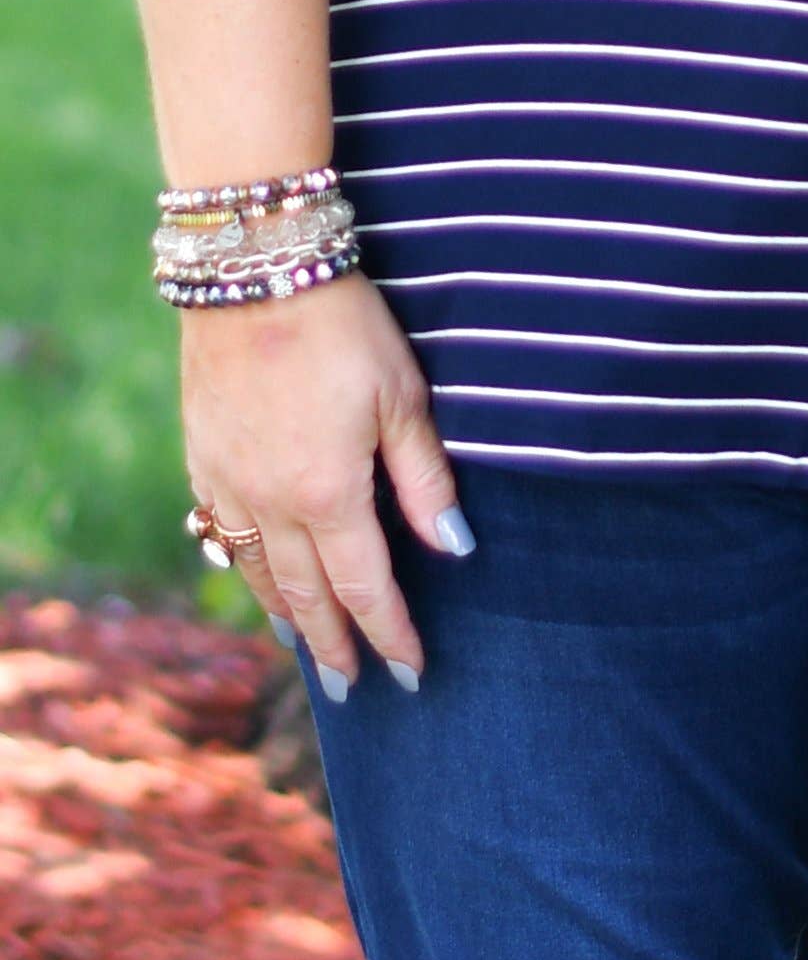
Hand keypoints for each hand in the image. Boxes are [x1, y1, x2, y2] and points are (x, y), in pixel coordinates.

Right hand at [180, 267, 470, 695]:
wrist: (253, 271)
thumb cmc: (343, 325)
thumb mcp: (403, 395)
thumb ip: (424, 478)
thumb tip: (453, 548)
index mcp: (328, 493)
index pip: (365, 587)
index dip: (390, 632)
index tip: (411, 671)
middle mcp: (270, 504)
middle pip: (308, 595)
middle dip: (336, 645)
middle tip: (355, 688)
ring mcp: (228, 483)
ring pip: (259, 572)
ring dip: (288, 615)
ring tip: (309, 646)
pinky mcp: (202, 457)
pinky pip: (222, 533)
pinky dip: (245, 568)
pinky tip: (258, 576)